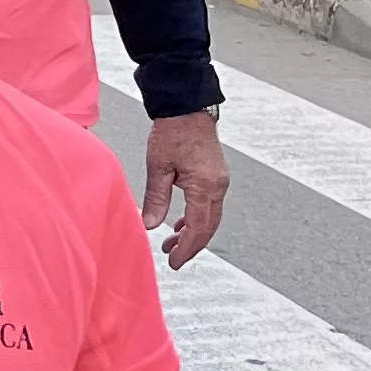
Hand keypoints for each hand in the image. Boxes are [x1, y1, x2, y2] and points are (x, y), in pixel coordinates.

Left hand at [142, 107, 227, 267]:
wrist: (186, 108)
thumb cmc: (173, 131)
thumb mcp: (158, 167)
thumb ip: (156, 199)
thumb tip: (150, 225)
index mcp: (204, 186)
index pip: (198, 228)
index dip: (186, 248)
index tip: (174, 262)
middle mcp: (217, 186)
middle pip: (208, 227)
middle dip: (191, 245)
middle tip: (174, 258)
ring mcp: (219, 181)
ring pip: (210, 217)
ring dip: (193, 232)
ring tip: (172, 243)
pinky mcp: (216, 175)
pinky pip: (209, 205)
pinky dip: (196, 218)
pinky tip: (181, 223)